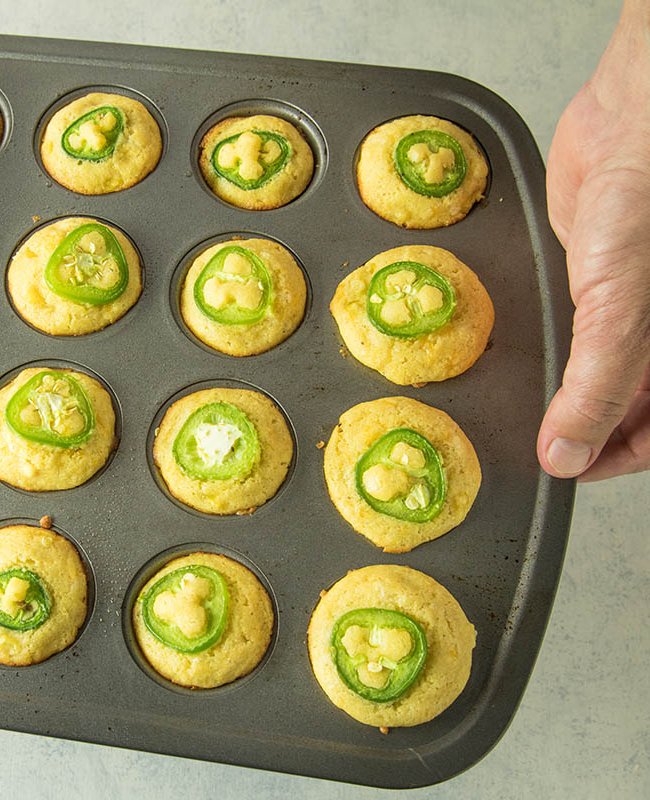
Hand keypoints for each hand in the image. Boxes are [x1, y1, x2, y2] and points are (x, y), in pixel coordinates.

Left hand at [539, 0, 649, 481]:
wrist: (631, 122)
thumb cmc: (646, 206)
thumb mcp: (623, 311)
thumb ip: (599, 386)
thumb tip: (568, 454)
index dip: (610, 458)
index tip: (561, 467)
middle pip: (623, 412)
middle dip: (581, 431)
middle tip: (529, 442)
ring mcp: (627, 314)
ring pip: (594, 376)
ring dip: (560, 395)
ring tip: (516, 411)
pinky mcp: (592, 285)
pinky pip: (573, 335)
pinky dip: (550, 352)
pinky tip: (519, 362)